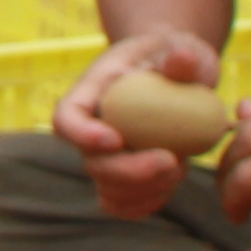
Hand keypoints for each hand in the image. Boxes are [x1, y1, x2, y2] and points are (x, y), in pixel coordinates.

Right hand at [48, 29, 227, 219]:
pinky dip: (145, 204)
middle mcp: (93, 127)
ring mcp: (106, 155)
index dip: (82, 135)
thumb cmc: (174, 55)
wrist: (178, 73)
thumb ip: (180, 55)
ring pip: (108, 189)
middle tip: (172, 162)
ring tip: (181, 167)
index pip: (67, 117)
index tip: (116, 140)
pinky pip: (122, 204)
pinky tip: (171, 186)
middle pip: (91, 163)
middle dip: (130, 171)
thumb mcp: (181, 46)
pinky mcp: (125, 176)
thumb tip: (183, 60)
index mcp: (93, 91)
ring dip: (145, 189)